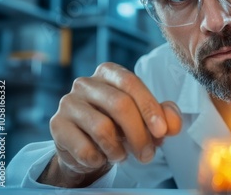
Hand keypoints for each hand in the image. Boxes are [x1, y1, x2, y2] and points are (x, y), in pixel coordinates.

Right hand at [38, 62, 181, 186]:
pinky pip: (84, 148)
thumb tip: (173, 124)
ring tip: (123, 156)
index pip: (131, 82)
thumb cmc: (120, 125)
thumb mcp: (145, 117)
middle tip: (148, 155)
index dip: (149, 107)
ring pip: (102, 128)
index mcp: (109, 72)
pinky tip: (102, 158)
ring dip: (119, 149)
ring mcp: (68, 102)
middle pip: (119, 104)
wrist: (86, 147)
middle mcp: (85, 82)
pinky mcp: (57, 125)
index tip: (162, 131)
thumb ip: (165, 116)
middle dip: (139, 134)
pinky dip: (99, 159)